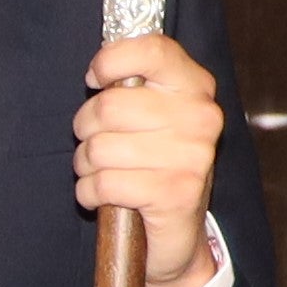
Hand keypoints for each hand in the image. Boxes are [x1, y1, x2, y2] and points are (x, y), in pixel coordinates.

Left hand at [70, 32, 227, 286]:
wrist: (179, 236)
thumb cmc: (154, 166)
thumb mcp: (151, 116)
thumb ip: (132, 85)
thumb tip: (98, 69)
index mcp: (195, 86)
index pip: (151, 49)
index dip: (109, 62)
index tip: (96, 81)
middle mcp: (201, 116)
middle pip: (109, 104)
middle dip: (85, 128)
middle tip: (94, 144)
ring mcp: (192, 156)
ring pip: (100, 147)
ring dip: (85, 165)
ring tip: (99, 173)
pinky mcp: (176, 194)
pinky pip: (104, 183)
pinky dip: (89, 193)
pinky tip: (101, 196)